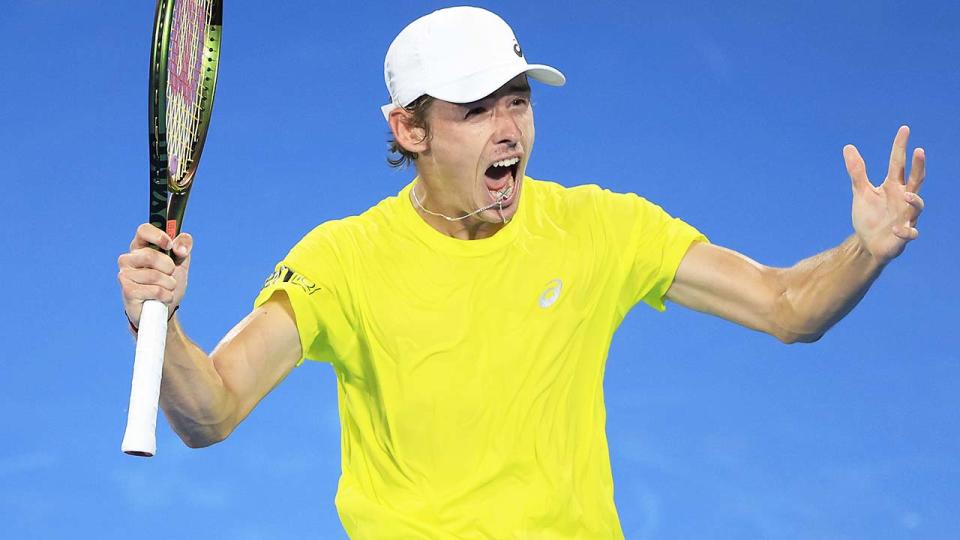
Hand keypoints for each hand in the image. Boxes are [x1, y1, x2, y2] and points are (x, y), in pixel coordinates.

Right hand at [117, 223, 192, 326]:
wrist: (164, 310)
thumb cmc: (168, 282)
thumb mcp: (180, 262)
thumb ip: (183, 247)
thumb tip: (179, 247)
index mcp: (141, 247)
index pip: (143, 230)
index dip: (158, 235)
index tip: (169, 245)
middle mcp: (128, 259)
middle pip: (151, 255)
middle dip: (168, 267)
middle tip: (170, 274)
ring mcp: (125, 275)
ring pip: (155, 275)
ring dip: (169, 284)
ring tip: (167, 288)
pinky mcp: (128, 291)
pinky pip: (155, 290)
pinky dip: (166, 295)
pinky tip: (163, 298)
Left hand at [844, 125, 925, 264]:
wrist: (868, 243)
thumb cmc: (869, 216)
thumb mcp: (861, 192)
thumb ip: (857, 172)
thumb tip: (848, 147)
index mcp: (893, 186)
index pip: (898, 163)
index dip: (901, 147)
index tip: (904, 129)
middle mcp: (904, 198)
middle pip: (916, 179)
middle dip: (919, 166)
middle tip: (920, 151)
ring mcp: (906, 216)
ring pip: (918, 205)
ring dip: (915, 200)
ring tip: (908, 194)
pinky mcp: (904, 235)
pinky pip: (909, 232)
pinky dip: (905, 231)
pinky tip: (897, 229)